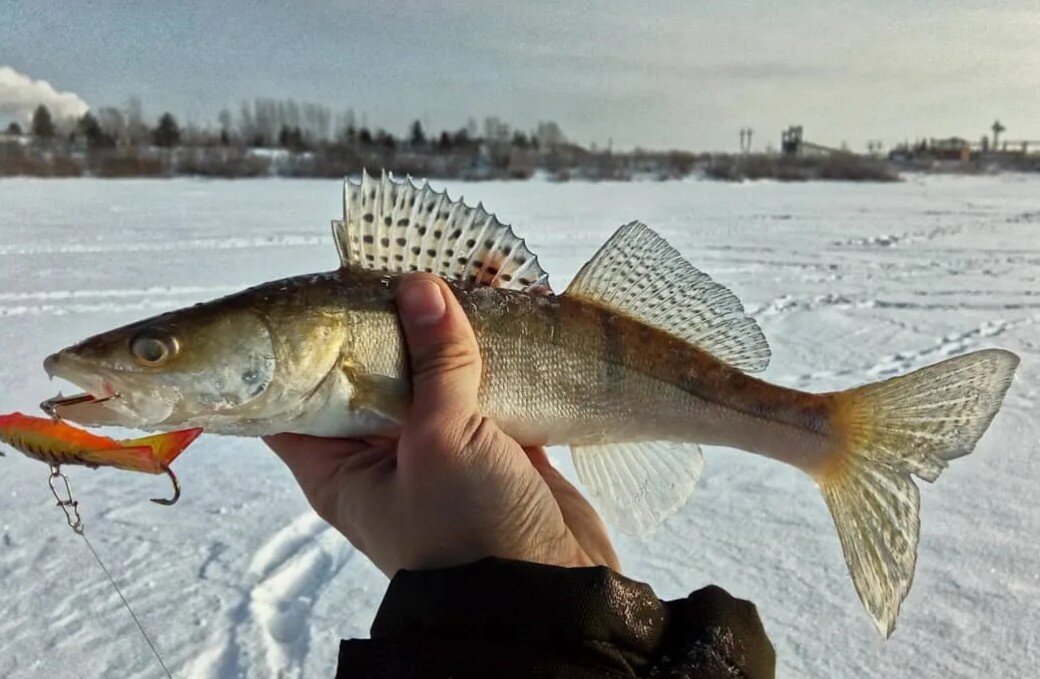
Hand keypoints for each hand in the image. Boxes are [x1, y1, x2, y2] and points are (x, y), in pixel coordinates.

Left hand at [265, 274, 618, 576]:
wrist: (549, 596)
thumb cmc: (468, 530)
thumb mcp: (441, 440)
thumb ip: (435, 362)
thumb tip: (420, 286)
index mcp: (340, 467)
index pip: (297, 399)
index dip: (301, 347)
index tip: (320, 289)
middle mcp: (383, 455)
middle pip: (374, 375)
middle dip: (393, 321)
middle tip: (404, 264)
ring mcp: (441, 449)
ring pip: (436, 376)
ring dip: (453, 331)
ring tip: (464, 271)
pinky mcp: (494, 446)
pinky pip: (489, 387)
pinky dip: (499, 353)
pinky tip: (510, 307)